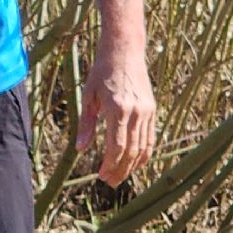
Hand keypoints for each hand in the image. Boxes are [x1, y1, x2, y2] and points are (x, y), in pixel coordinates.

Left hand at [76, 43, 156, 187]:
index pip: (117, 146)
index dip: (110, 165)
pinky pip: (150, 137)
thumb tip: (80, 149)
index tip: (101, 175)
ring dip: (132, 165)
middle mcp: (135, 112)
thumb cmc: (102, 72)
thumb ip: (86, 124)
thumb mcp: (89, 96)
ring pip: (143, 147)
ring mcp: (146, 110)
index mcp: (117, 109)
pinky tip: (135, 162)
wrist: (124, 50)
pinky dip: (144, 153)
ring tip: (120, 176)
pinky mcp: (151, 109)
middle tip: (110, 182)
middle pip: (131, 151)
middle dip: (120, 170)